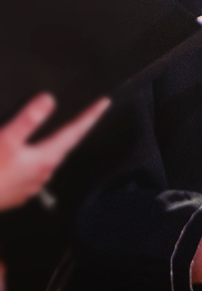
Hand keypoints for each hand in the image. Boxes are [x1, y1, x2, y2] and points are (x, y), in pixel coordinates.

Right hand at [0, 95, 109, 211]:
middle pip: (65, 146)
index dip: (90, 116)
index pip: (75, 132)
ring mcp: (31, 184)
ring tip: (60, 134)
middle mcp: (44, 173)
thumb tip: (49, 100)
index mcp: (45, 159)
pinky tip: (28, 157)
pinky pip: (32, 171)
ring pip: (48, 160)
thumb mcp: (6, 140)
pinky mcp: (18, 191)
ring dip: (55, 145)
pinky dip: (35, 159)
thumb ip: (28, 120)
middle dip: (75, 130)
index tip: (104, 103)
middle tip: (86, 117)